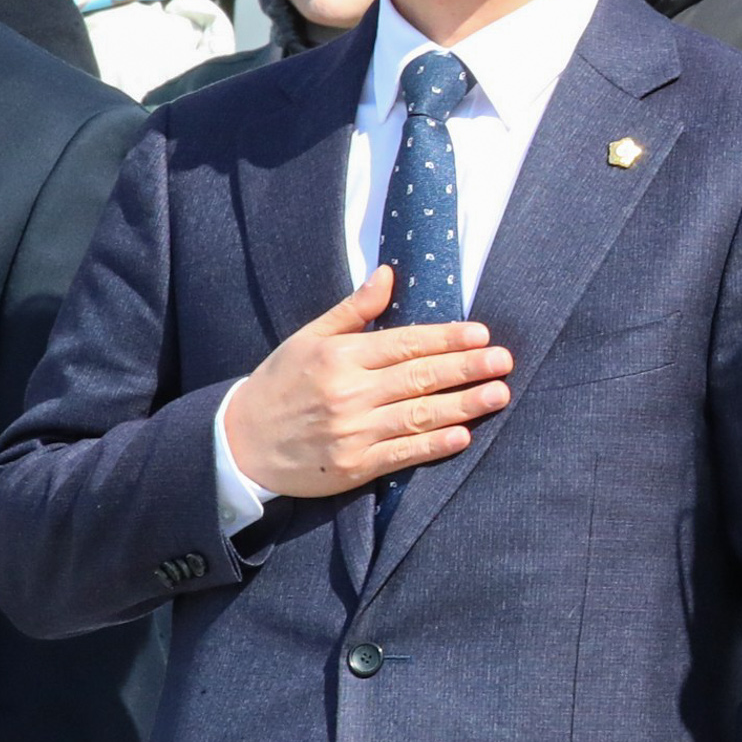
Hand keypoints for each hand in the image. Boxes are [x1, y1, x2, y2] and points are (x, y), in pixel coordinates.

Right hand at [223, 268, 513, 498]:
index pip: (404, 344)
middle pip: (419, 378)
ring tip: (498, 394)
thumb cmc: (280, 384)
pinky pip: (402, 455)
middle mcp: (348, 394)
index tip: (481, 334)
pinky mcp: (353, 467)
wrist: (238, 444)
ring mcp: (352, 432)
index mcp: (339, 357)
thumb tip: (388, 274)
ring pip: (418, 415)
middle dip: (466, 368)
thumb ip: (353, 310)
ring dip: (463, 405)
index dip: (445, 338)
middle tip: (503, 361)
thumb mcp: (308, 339)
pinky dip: (434, 446)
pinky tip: (464, 436)